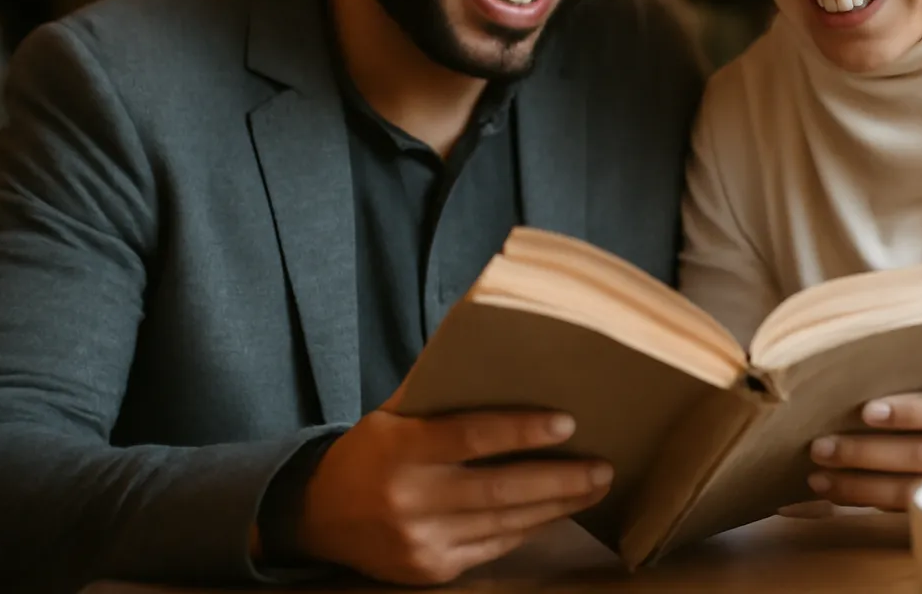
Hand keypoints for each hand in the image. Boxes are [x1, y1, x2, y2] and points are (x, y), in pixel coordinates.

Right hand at [296, 392, 611, 585]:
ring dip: (557, 506)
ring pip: (505, 524)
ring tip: (595, 486)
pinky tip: (558, 511)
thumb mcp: (393, 415)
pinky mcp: (431, 570)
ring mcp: (421, 541)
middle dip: (559, 479)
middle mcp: (410, 499)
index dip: (522, 430)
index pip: (471, 437)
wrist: (319, 517)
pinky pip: (495, 548)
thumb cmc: (371, 452)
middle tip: (603, 466)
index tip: (567, 422)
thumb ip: (442, 393)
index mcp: (401, 449)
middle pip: (500, 490)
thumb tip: (499, 352)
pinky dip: (530, 528)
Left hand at [805, 354, 921, 510]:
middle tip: (821, 446)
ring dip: (861, 484)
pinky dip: (868, 499)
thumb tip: (861, 334)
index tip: (866, 411)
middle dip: (869, 452)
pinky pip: (909, 508)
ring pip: (915, 489)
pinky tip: (834, 490)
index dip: (910, 412)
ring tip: (818, 474)